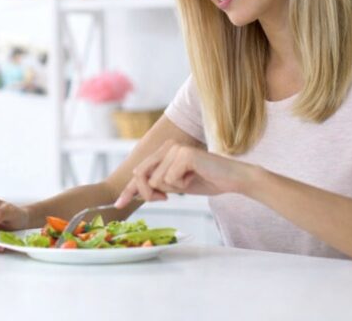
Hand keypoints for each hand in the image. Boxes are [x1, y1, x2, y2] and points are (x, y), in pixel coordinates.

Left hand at [114, 140, 257, 207]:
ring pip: (156, 180)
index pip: (140, 171)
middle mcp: (167, 146)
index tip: (119, 205)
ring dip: (172, 189)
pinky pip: (170, 179)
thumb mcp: (177, 185)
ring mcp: (175, 148)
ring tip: (189, 181)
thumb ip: (159, 185)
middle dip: (149, 193)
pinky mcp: (184, 154)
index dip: (129, 189)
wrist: (233, 179)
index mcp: (164, 151)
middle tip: (165, 199)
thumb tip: (138, 190)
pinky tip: (195, 177)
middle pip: (141, 174)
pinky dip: (182, 185)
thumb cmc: (207, 181)